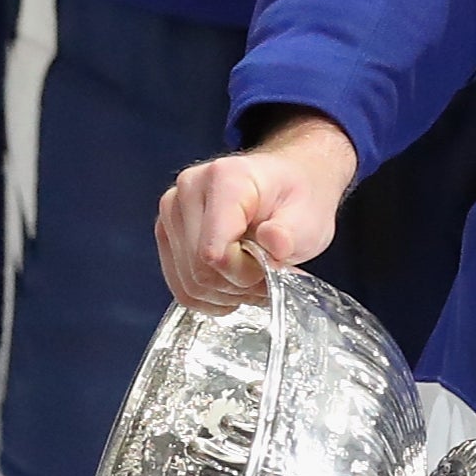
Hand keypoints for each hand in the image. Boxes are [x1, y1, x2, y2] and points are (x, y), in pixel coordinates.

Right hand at [158, 115, 360, 308]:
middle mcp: (188, 190)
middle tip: (268, 276)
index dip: (245, 273)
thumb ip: (290, 232)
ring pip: (190, 285)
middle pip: (199, 271)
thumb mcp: (308, 215)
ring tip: (255, 277)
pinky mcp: (167, 234)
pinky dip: (211, 297)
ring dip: (227, 294)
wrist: (287, 184)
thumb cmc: (297, 197)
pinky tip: (235, 284)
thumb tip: (274, 243)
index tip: (272, 266)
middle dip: (239, 284)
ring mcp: (172, 212)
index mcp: (224, 178)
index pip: (214, 252)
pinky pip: (182, 288)